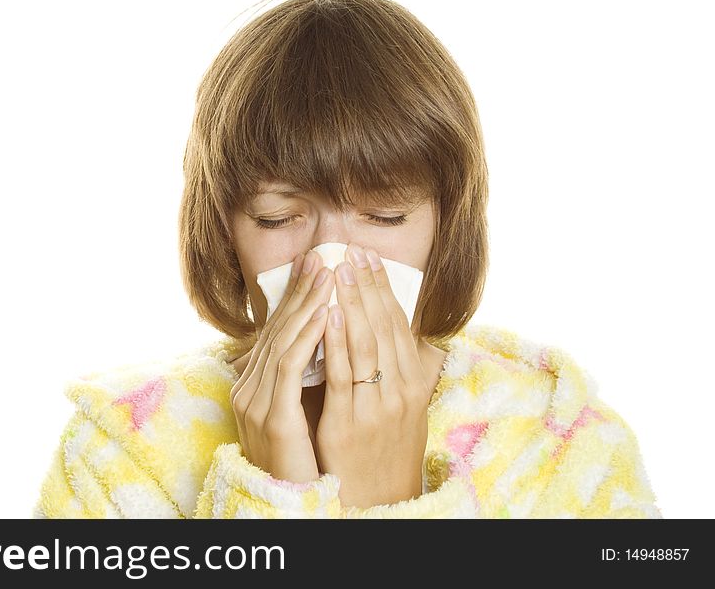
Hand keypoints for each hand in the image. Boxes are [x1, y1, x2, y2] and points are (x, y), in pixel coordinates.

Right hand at [229, 249, 334, 483]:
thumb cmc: (301, 463)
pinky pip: (291, 367)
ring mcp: (256, 402)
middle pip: (278, 330)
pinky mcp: (272, 417)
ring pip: (285, 341)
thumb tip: (325, 346)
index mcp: (255, 386)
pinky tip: (327, 313)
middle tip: (323, 257)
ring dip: (308, 304)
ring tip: (329, 273)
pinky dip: (309, 337)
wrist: (289, 507)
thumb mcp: (299, 415)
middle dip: (302, 292)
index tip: (317, 269)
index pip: (277, 333)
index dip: (297, 299)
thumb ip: (304, 380)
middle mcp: (249, 389)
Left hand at [316, 244, 433, 508]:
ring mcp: (376, 405)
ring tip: (338, 270)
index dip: (382, 288)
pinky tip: (329, 314)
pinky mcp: (349, 422)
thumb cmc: (389, 447)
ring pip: (364, 344)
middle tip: (349, 251)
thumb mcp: (409, 407)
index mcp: (413, 382)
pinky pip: (343, 375)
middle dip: (365, 285)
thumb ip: (410, 369)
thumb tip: (420, 335)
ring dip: (351, 303)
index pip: (397, 324)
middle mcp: (400, 390)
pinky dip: (336, 342)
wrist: (382, 498)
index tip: (368, 257)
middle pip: (382, 327)